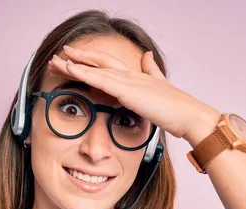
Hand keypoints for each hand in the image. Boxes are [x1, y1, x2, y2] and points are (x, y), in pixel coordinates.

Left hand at [49, 45, 220, 143]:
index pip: (109, 65)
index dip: (92, 60)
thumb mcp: (161, 86)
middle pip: (98, 62)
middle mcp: (131, 74)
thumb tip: (146, 55)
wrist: (189, 115)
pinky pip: (99, 79)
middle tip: (59, 55)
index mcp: (137, 76)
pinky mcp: (127, 90)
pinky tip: (70, 69)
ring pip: (95, 68)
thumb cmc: (177, 108)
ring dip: (74, 64)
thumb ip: (152, 71)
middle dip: (78, 58)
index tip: (76, 58)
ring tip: (56, 61)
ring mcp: (128, 80)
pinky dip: (83, 73)